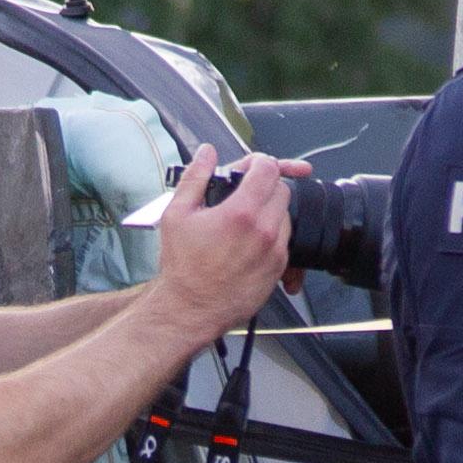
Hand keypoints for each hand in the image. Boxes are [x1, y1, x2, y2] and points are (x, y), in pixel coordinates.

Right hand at [150, 147, 294, 334]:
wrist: (190, 309)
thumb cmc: (182, 267)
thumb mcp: (176, 214)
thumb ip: (195, 177)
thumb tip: (206, 153)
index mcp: (240, 213)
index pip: (268, 169)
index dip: (259, 163)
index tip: (250, 169)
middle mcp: (264, 230)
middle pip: (282, 190)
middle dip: (265, 186)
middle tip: (245, 194)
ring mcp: (275, 251)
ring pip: (285, 215)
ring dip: (270, 210)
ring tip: (245, 220)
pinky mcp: (278, 269)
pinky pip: (284, 241)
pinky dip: (272, 235)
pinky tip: (249, 241)